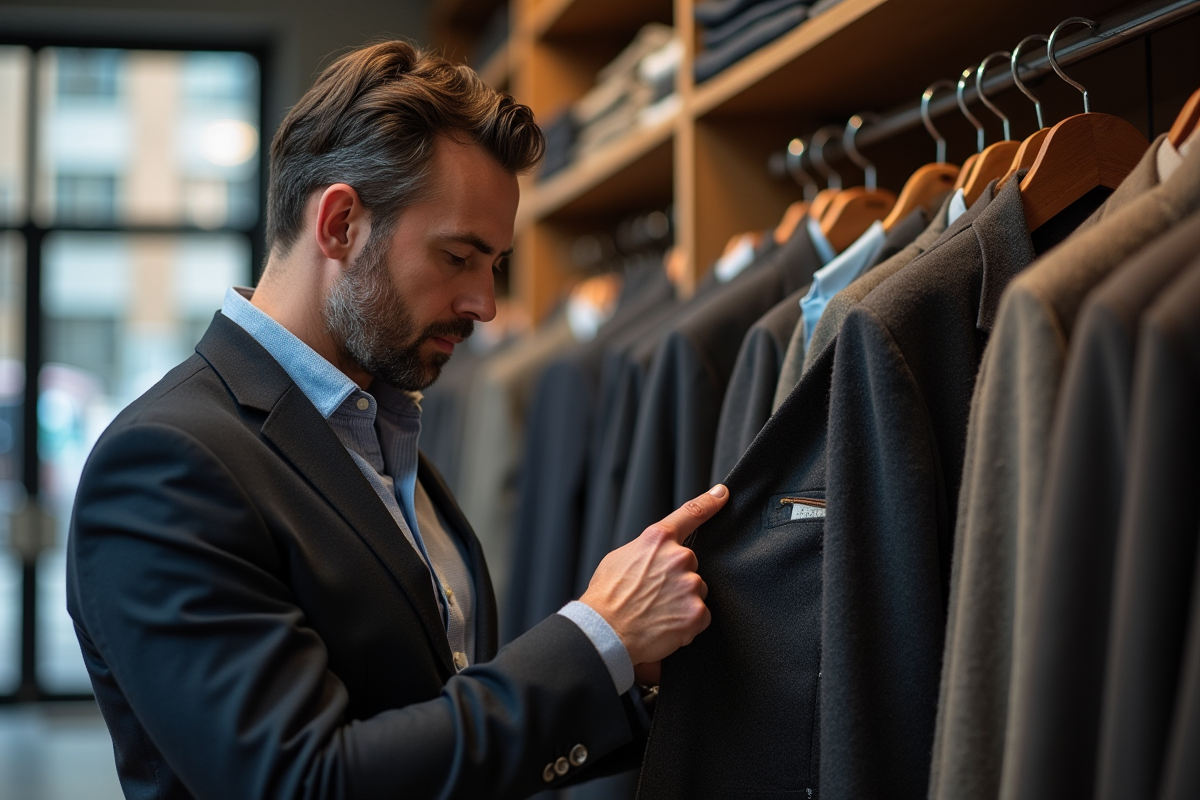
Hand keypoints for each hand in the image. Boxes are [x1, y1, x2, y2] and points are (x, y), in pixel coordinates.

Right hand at [579, 485, 728, 667]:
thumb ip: (646, 550)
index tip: (722, 494)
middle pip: (691, 565)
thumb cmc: (607, 597)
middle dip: (678, 578)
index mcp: (658, 539)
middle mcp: (678, 558)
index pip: (691, 513)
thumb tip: (655, 555)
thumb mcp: (619, 558)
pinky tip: (666, 625)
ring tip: (657, 612)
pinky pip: (700, 616)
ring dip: (683, 601)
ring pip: (696, 590)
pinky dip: (687, 623)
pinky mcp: (696, 612)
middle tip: (654, 594)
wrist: (604, 632)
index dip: (711, 502)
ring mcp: (690, 585)